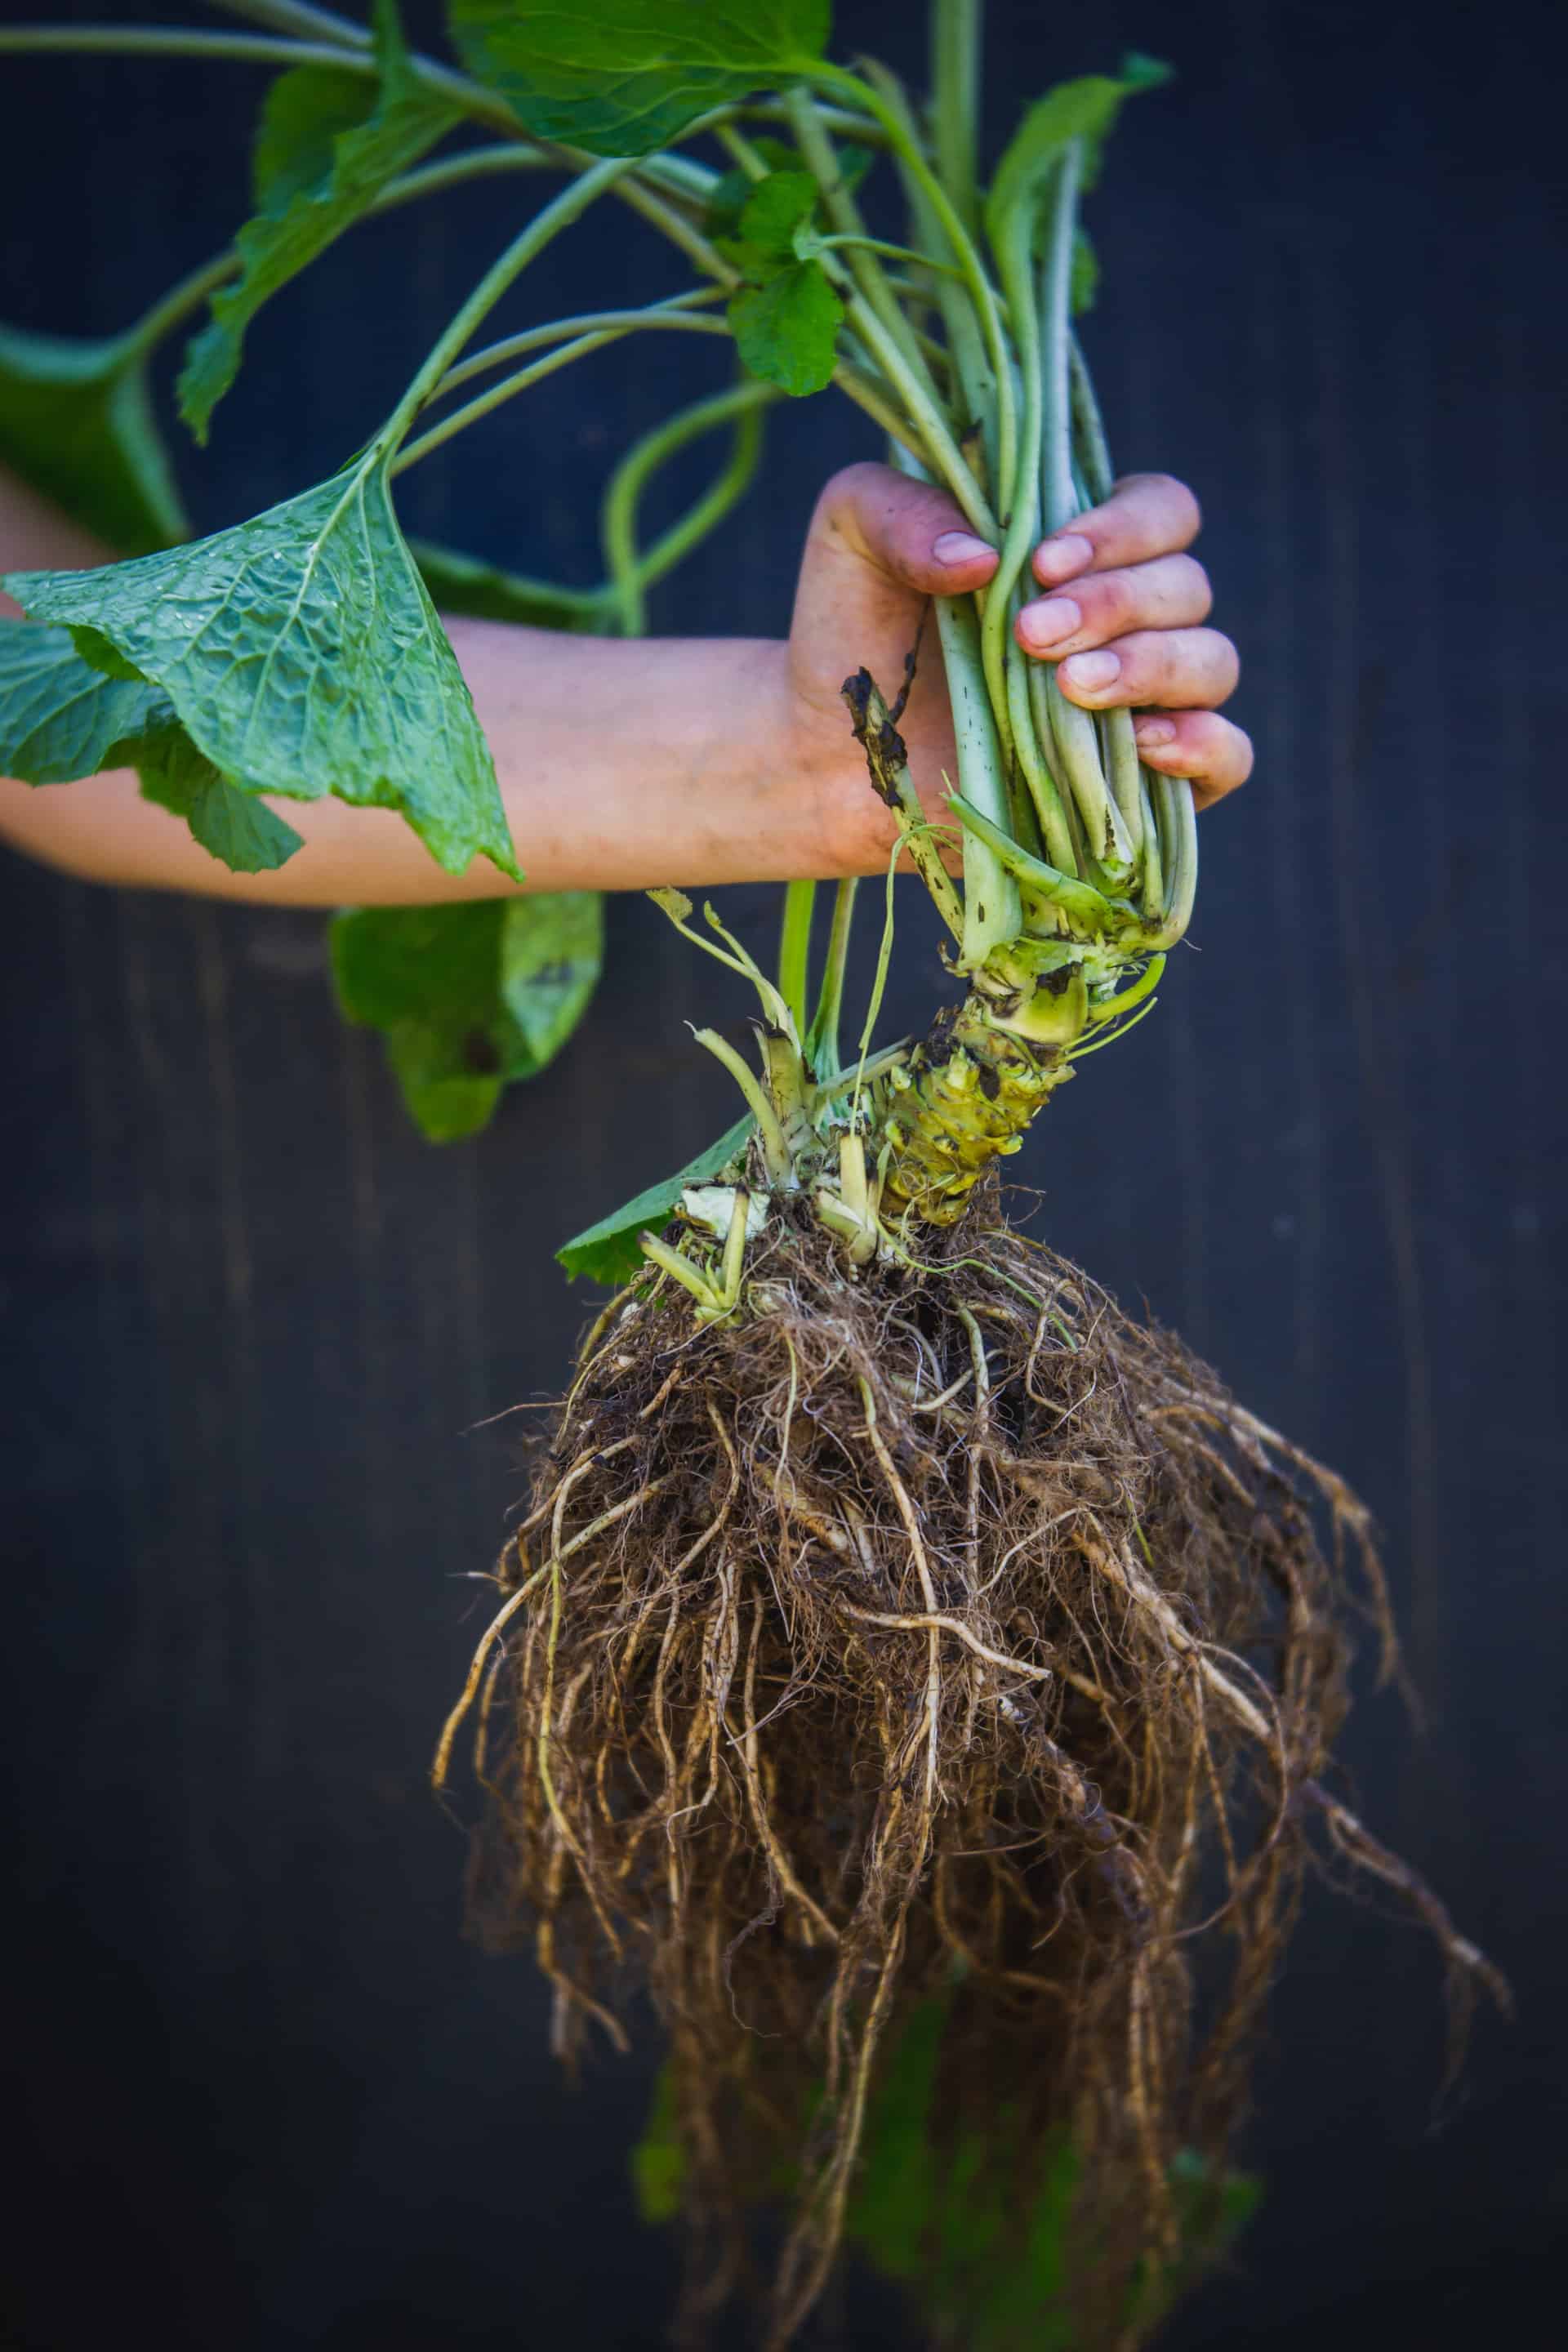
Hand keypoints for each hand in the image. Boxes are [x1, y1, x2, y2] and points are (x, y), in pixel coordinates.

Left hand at [785, 460, 1250, 875]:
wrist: (826, 756)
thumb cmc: (850, 635)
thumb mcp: (851, 536)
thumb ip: (902, 508)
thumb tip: (983, 556)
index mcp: (1082, 551)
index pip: (1162, 511)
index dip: (1124, 528)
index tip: (1044, 563)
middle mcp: (1126, 621)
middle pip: (1188, 586)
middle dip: (1117, 603)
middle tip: (1031, 636)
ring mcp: (1141, 704)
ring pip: (1212, 662)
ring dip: (1153, 666)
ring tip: (1069, 687)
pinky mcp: (1140, 786)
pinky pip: (1229, 757)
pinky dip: (1205, 745)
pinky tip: (1146, 744)